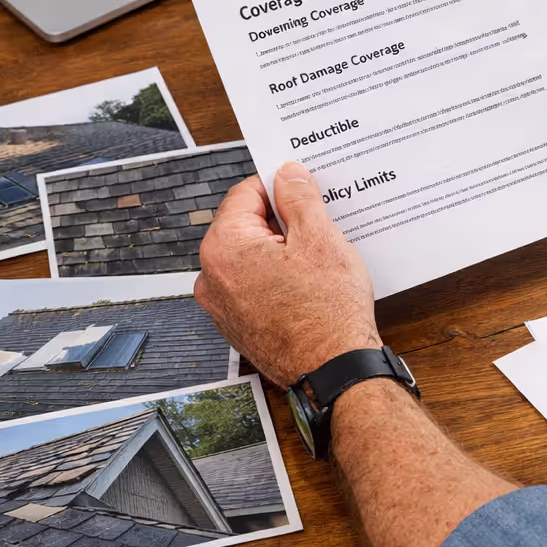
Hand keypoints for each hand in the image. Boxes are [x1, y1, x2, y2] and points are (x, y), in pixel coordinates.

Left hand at [195, 161, 380, 387]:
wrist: (334, 371)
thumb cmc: (328, 313)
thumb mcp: (321, 239)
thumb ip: (299, 198)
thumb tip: (287, 175)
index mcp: (224, 248)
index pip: (246, 193)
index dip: (279, 186)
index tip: (303, 188)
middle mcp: (212, 277)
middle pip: (246, 225)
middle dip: (281, 220)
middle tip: (318, 225)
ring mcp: (221, 306)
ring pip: (251, 257)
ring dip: (280, 250)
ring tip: (316, 259)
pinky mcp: (237, 326)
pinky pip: (253, 286)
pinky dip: (276, 278)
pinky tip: (307, 285)